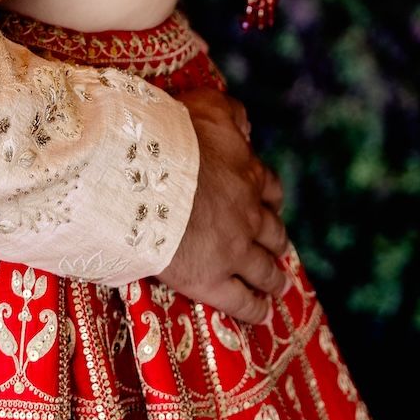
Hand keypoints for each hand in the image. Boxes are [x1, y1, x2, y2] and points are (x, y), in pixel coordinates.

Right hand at [157, 87, 289, 324]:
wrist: (141, 179)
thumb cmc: (169, 138)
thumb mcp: (206, 107)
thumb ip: (231, 114)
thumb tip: (248, 127)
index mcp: (246, 174)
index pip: (269, 187)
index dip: (270, 197)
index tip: (269, 204)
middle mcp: (248, 215)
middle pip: (273, 232)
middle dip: (276, 240)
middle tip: (276, 246)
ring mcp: (234, 251)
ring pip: (265, 269)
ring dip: (274, 277)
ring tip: (277, 284)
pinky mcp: (212, 281)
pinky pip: (242, 302)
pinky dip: (254, 309)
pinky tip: (260, 312)